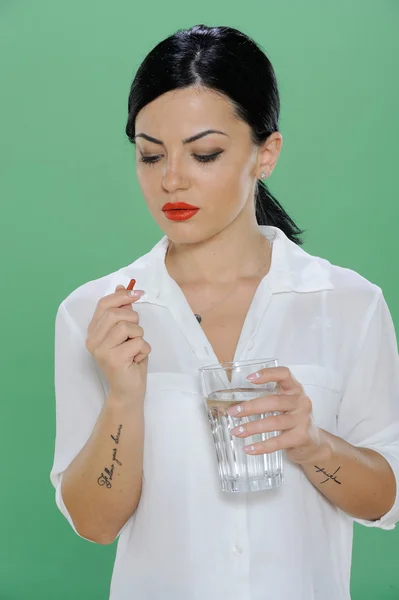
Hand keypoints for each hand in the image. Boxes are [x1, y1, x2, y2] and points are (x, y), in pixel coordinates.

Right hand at [85, 284, 151, 402]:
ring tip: (135, 349)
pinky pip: (138, 343)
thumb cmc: (128, 361)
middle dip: (133, 320)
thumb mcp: (127, 333)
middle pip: (116, 314)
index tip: (138, 293)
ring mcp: (101, 350)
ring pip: (128, 327)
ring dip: (140, 336)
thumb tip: (123, 287)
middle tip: (136, 334)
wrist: (128, 391)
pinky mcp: (113, 360)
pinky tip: (137, 359)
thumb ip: (122, 312)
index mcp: (94, 331)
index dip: (122, 296)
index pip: (104, 304)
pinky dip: (144, 350)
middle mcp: (93, 340)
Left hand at [227, 367, 330, 464]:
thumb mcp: (285, 405)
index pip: (284, 374)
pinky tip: (249, 449)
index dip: (267, 374)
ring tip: (236, 431)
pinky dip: (261, 446)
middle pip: (273, 401)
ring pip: (273, 422)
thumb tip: (236, 405)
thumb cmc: (293, 420)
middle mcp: (301, 402)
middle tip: (233, 412)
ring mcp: (303, 419)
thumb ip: (268, 399)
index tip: (249, 378)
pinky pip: (278, 441)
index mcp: (295, 389)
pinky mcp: (302, 437)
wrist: (313, 443)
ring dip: (252, 427)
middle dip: (250, 407)